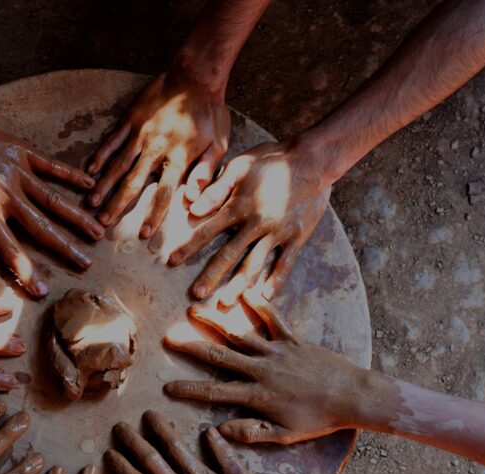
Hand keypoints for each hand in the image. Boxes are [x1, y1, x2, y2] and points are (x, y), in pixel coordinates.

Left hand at [0, 104, 103, 297]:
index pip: (10, 250)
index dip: (27, 272)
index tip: (43, 291)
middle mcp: (7, 194)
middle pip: (42, 227)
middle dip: (67, 248)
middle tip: (87, 263)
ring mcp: (17, 171)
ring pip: (54, 198)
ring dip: (77, 217)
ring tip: (98, 231)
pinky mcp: (20, 150)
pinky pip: (51, 164)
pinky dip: (71, 174)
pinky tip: (90, 184)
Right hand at [88, 70, 229, 236]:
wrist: (196, 74)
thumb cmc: (210, 111)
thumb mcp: (219, 143)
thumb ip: (205, 172)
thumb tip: (194, 199)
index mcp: (179, 156)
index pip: (164, 192)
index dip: (153, 215)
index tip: (143, 233)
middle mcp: (156, 148)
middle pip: (133, 182)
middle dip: (117, 205)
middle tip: (103, 224)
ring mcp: (141, 133)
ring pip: (118, 164)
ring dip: (104, 185)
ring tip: (91, 202)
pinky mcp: (131, 119)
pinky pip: (112, 140)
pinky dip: (101, 155)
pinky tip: (90, 170)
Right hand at [164, 293, 371, 443]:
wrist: (353, 396)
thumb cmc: (319, 420)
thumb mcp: (285, 435)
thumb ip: (251, 433)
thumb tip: (220, 430)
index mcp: (258, 396)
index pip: (215, 392)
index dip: (189, 390)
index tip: (167, 387)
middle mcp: (262, 369)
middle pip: (219, 356)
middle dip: (191, 347)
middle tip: (169, 337)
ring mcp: (277, 352)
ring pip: (239, 334)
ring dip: (215, 322)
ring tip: (193, 311)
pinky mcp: (294, 340)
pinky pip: (274, 319)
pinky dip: (260, 305)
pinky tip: (246, 293)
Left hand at [169, 140, 330, 300]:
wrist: (313, 160)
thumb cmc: (272, 160)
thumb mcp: (240, 166)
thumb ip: (216, 190)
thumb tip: (193, 209)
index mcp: (239, 206)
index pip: (207, 231)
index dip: (189, 246)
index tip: (172, 261)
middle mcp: (256, 224)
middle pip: (228, 254)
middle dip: (210, 275)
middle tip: (195, 294)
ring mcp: (277, 232)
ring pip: (254, 264)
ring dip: (238, 285)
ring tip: (225, 303)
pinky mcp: (296, 237)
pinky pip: (285, 263)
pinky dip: (275, 280)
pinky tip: (264, 296)